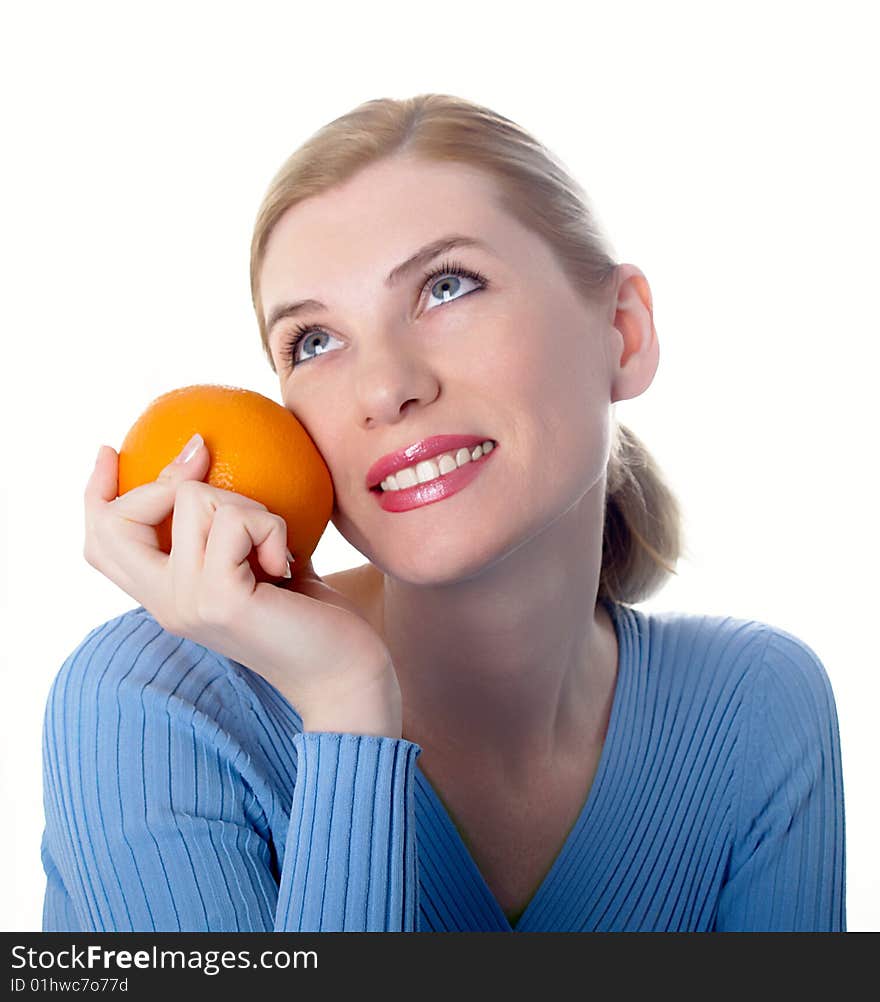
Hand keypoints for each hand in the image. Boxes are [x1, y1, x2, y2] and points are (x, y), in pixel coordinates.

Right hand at [83, 438, 400, 735]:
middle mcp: (164, 603)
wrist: (346, 671)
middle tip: (210, 470)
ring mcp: (186, 603)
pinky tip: (286, 565)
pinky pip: (236, 518)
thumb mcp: (262, 558)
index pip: (102, 544)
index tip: (112, 451)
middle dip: (168, 481)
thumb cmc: (312, 612)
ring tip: (273, 547)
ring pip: (193, 500)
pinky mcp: (219, 598)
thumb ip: (233, 524)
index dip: (96, 493)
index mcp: (166, 595)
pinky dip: (271, 527)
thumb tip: (217, 455)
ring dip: (249, 506)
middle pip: (121, 518)